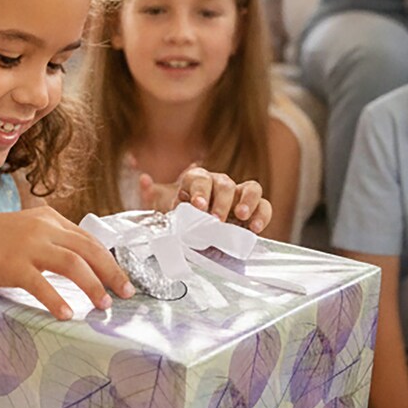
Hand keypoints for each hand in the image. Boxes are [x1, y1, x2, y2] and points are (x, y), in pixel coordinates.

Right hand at [0, 205, 134, 319]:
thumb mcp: (24, 230)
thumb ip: (49, 239)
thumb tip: (77, 260)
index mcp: (48, 218)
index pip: (89, 239)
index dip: (109, 259)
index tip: (122, 277)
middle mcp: (43, 228)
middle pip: (89, 250)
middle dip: (112, 272)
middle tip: (127, 292)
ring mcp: (28, 245)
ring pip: (73, 265)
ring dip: (93, 286)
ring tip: (105, 305)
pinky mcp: (12, 265)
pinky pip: (41, 285)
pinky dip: (57, 300)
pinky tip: (68, 315)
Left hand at [140, 165, 271, 231]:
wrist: (194, 228)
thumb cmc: (180, 215)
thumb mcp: (162, 207)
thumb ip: (152, 195)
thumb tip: (143, 180)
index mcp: (196, 181)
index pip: (199, 179)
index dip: (199, 191)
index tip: (198, 207)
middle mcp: (219, 183)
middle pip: (224, 184)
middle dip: (220, 201)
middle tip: (215, 220)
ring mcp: (238, 195)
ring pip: (251, 188)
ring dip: (247, 201)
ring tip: (241, 217)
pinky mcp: (253, 209)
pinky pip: (264, 205)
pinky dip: (262, 214)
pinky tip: (255, 228)